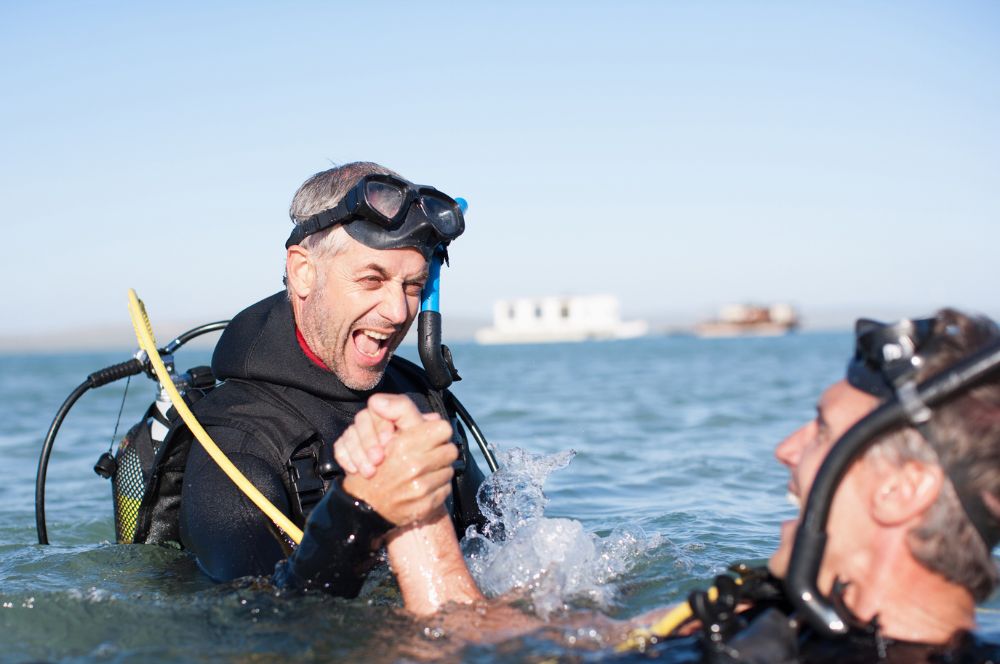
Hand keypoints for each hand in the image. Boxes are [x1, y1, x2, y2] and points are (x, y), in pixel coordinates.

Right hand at [341, 394, 456, 525]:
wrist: (365, 504)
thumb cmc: (377, 466)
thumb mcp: (387, 436)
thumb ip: (407, 418)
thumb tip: (434, 418)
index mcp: (404, 444)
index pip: (443, 429)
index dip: (437, 432)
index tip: (430, 437)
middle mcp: (414, 466)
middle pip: (450, 450)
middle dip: (441, 451)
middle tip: (428, 455)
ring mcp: (420, 487)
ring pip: (449, 470)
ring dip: (439, 470)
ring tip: (423, 472)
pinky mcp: (426, 505)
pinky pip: (445, 489)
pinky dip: (437, 488)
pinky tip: (423, 486)